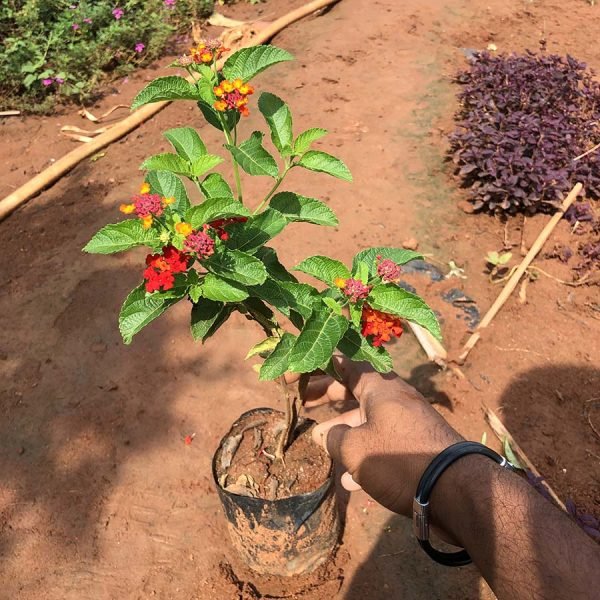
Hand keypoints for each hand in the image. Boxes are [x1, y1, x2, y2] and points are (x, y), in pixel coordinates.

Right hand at [303, 356, 461, 519]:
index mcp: (380, 387)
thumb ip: (333, 437)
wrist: (455, 489)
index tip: (301, 372)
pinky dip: (365, 454)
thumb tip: (323, 434)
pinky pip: (383, 442)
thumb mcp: (355, 448)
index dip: (321, 368)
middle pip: (355, 391)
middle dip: (328, 399)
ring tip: (321, 445)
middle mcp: (395, 398)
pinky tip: (351, 480)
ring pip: (367, 419)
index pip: (346, 366)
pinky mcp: (417, 445)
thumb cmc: (398, 458)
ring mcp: (408, 422)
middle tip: (304, 402)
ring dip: (344, 431)